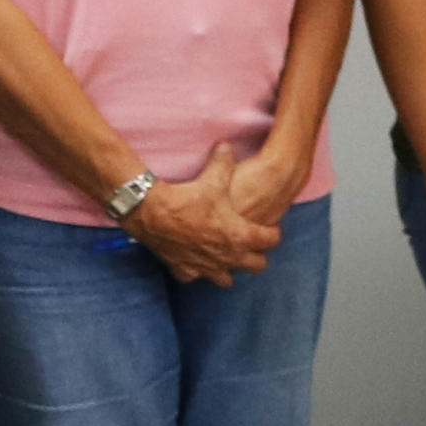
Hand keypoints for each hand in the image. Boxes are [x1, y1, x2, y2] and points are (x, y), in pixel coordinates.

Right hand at [124, 140, 290, 287]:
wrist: (152, 213)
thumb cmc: (187, 197)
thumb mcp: (213, 178)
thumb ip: (224, 162)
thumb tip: (226, 146)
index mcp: (241, 235)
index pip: (272, 241)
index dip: (273, 232)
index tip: (269, 227)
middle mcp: (227, 257)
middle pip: (257, 266)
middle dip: (257, 255)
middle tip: (251, 243)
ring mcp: (206, 267)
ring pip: (227, 279)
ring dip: (229, 268)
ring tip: (225, 255)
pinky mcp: (185, 270)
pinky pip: (195, 277)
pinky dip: (197, 270)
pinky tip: (195, 260)